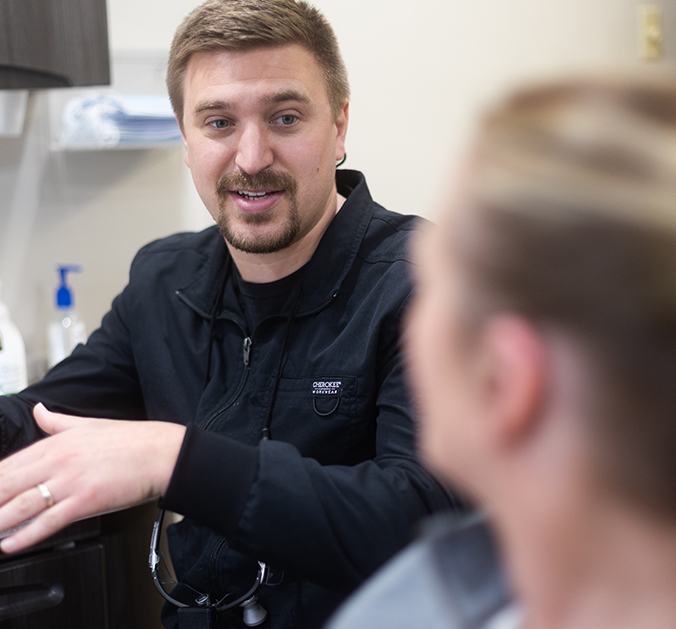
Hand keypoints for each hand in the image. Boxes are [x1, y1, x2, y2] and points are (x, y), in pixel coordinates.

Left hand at [0, 403, 185, 553]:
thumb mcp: (89, 424)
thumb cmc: (132, 441)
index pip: (8, 464)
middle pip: (7, 484)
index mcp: (57, 442)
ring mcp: (72, 481)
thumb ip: (57, 421)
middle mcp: (60, 460)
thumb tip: (39, 410)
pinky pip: (48, 521)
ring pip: (21, 505)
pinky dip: (25, 535)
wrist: (163, 453)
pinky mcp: (86, 500)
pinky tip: (11, 543)